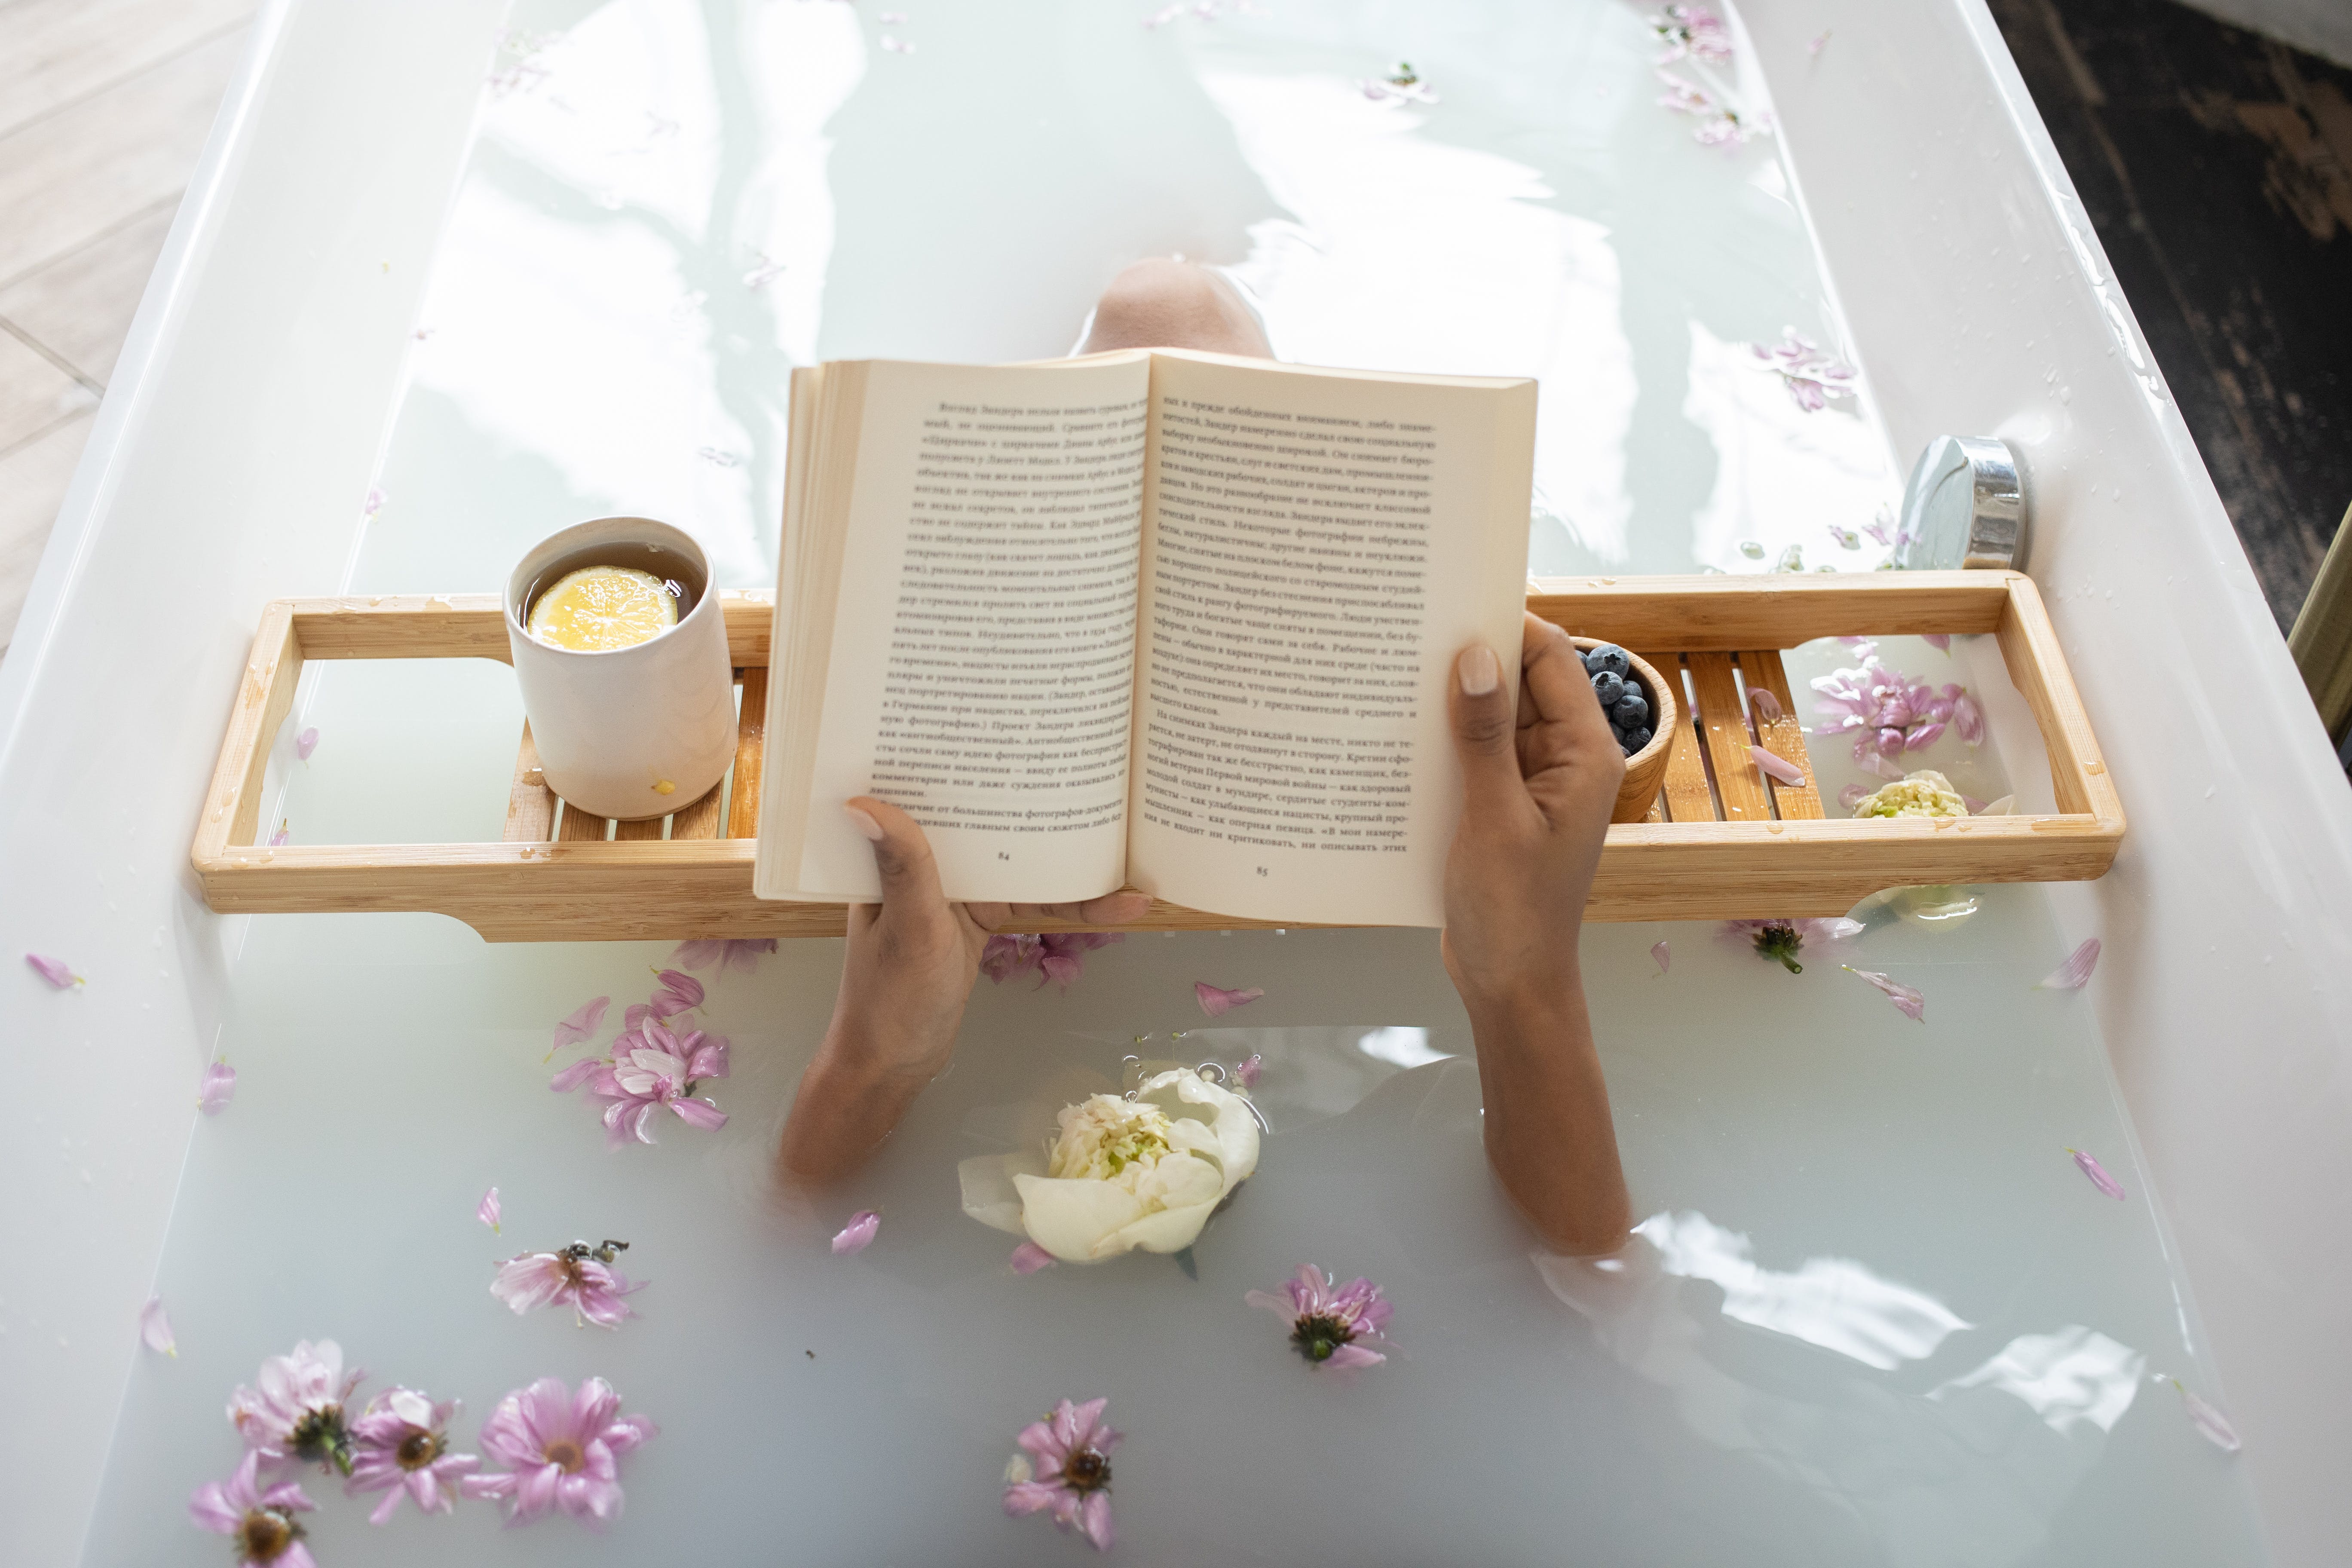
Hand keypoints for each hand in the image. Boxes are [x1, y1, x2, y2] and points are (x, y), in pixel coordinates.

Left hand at [776, 796, 1148, 1184]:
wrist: (892, 1066)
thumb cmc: (890, 999)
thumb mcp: (907, 928)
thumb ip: (903, 866)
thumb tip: (864, 800)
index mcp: (894, 854)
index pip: (942, 797)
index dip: (977, 767)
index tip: (1023, 736)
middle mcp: (926, 862)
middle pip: (992, 822)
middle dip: (1041, 804)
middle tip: (1101, 781)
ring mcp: (955, 891)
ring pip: (1020, 861)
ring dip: (1069, 860)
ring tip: (1129, 849)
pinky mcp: (979, 920)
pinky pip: (1031, 900)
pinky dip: (1072, 904)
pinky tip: (1120, 904)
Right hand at [1440, 612, 1631, 1253]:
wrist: (1511, 986)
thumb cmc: (1513, 913)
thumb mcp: (1492, 819)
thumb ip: (1482, 737)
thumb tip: (1473, 657)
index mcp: (1583, 754)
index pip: (1549, 657)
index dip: (1502, 624)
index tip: (1448, 600)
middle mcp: (1563, 758)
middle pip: (1518, 680)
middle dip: (1467, 658)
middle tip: (1405, 631)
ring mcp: (1531, 782)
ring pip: (1490, 717)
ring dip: (1448, 702)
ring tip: (1390, 676)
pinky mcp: (1501, 805)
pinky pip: (1473, 754)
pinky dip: (1442, 743)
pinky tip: (1394, 737)